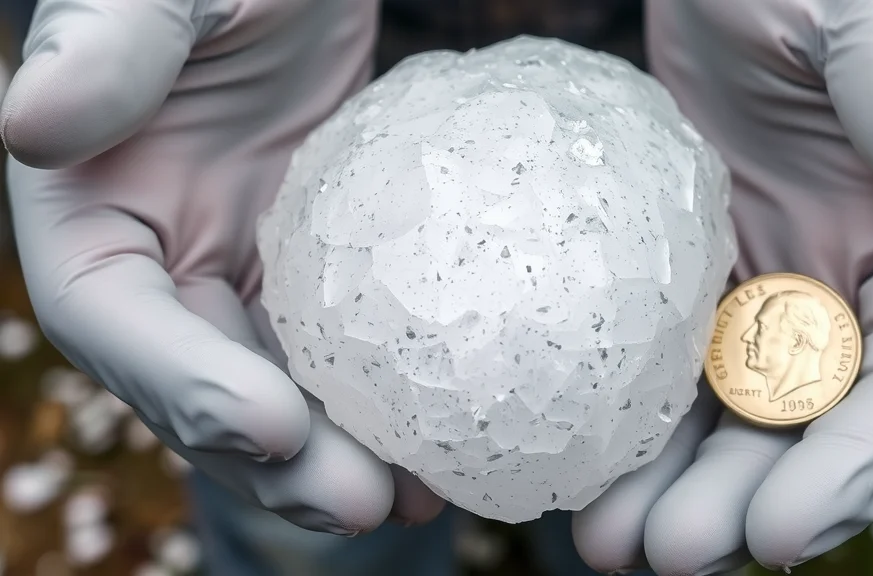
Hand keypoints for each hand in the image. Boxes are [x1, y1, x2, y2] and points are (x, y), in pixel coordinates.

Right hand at [3, 0, 444, 533]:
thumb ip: (106, 44)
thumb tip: (33, 120)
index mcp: (92, 218)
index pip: (117, 325)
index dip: (185, 389)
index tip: (275, 426)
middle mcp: (161, 266)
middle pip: (206, 389)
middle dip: (277, 459)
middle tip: (366, 504)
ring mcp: (243, 274)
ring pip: (280, 387)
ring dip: (338, 453)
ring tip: (417, 497)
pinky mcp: (318, 268)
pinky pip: (346, 346)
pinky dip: (385, 395)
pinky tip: (448, 429)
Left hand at [573, 0, 872, 572]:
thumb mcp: (860, 12)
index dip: (853, 469)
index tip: (779, 535)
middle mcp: (835, 288)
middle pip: (802, 425)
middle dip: (743, 505)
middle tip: (668, 556)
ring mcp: (751, 289)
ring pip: (722, 416)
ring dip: (672, 489)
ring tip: (604, 545)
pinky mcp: (676, 277)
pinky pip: (655, 365)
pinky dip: (624, 424)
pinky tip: (572, 465)